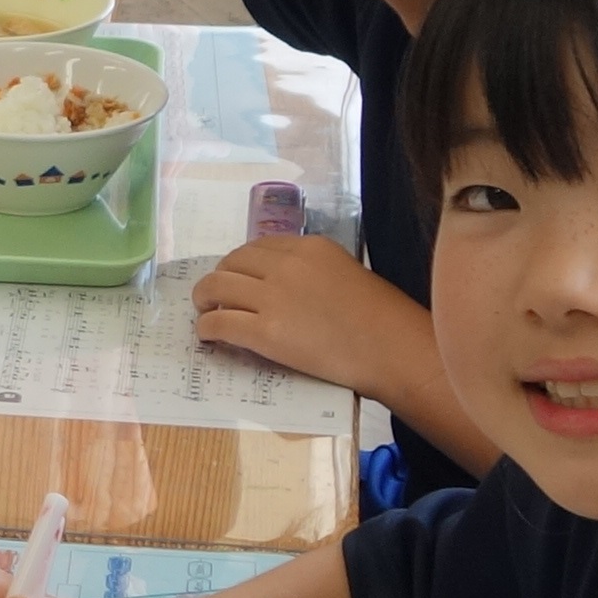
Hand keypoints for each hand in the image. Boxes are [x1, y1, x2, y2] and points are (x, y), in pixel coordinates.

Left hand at [190, 232, 417, 400]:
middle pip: (232, 262)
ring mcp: (274, 297)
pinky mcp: (265, 332)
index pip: (259, 246)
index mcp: (309, 247)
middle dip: (219, 278)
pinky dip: (207, 328)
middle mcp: (286, 265)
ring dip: (204, 299)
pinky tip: (209, 336)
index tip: (238, 277)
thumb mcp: (347, 274)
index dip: (241, 263)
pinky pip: (220, 322)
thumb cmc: (382, 320)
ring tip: (205, 312)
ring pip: (216, 287)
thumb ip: (313, 274)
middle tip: (215, 296)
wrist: (392, 350)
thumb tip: (284, 289)